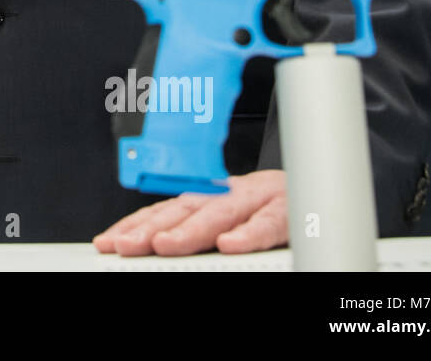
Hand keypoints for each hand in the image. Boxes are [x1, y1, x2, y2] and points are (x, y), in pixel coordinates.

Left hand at [92, 169, 287, 255]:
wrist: (322, 183)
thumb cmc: (272, 208)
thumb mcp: (229, 218)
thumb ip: (197, 227)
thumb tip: (151, 246)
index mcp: (211, 197)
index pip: (166, 210)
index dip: (134, 225)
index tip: (108, 242)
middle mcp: (229, 194)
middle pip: (185, 209)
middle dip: (152, 228)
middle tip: (126, 245)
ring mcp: (258, 198)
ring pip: (222, 212)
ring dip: (191, 229)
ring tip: (165, 244)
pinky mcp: (290, 209)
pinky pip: (269, 222)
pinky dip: (250, 233)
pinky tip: (231, 244)